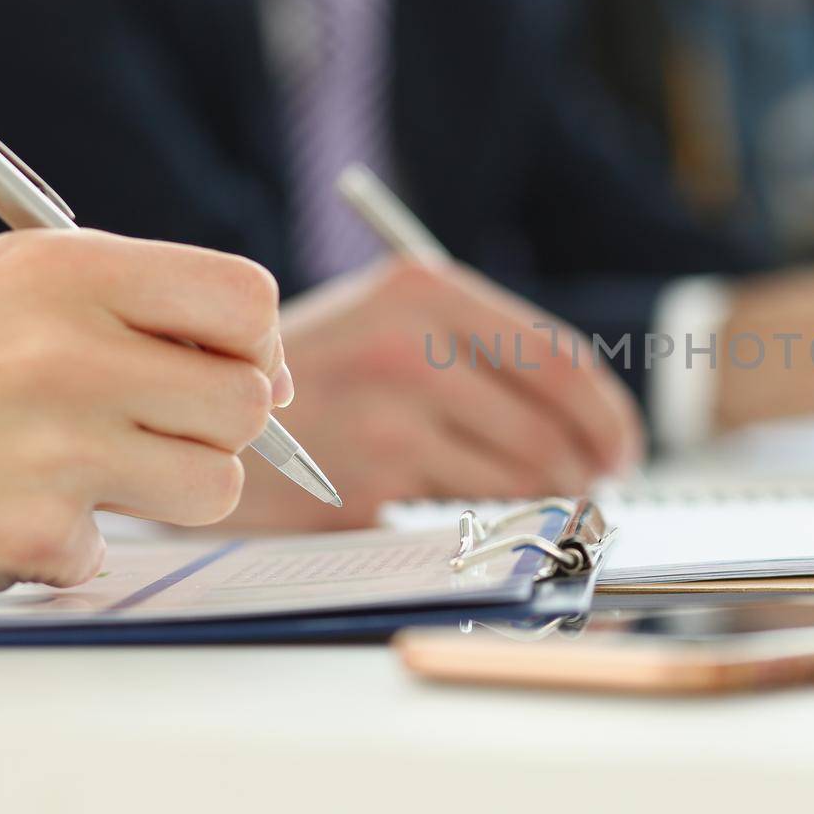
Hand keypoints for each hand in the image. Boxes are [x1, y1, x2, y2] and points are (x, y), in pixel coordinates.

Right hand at [0, 231, 289, 593]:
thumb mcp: (20, 288)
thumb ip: (145, 310)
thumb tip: (273, 383)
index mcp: (70, 269)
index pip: (246, 296)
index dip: (254, 343)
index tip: (227, 368)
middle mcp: (67, 350)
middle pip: (248, 404)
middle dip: (213, 427)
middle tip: (148, 429)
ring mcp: (52, 445)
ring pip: (215, 486)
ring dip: (165, 492)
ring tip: (85, 470)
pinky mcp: (29, 530)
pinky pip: (117, 551)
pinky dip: (68, 543)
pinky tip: (6, 508)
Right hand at [223, 260, 644, 529]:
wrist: (191, 411)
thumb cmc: (313, 375)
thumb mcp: (386, 320)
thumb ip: (477, 350)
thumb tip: (590, 420)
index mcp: (423, 290)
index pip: (557, 359)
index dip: (607, 414)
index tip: (622, 446)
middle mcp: (407, 348)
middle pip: (548, 428)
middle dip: (585, 470)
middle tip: (591, 487)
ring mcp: (384, 420)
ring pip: (518, 480)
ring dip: (543, 502)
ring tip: (537, 502)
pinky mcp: (364, 487)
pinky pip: (464, 515)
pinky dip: (483, 523)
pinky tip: (463, 512)